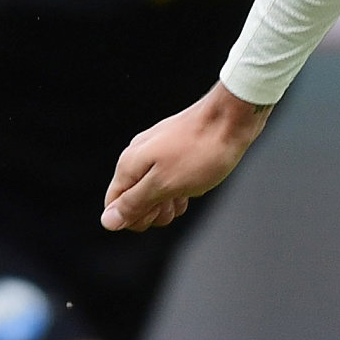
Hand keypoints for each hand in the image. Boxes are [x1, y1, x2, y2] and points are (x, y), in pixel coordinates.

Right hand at [103, 85, 271, 231]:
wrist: (231, 118)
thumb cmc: (201, 150)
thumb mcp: (164, 185)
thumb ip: (134, 203)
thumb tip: (108, 221)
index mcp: (129, 165)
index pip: (114, 205)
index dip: (133, 218)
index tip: (156, 213)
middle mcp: (138, 157)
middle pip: (134, 199)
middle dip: (154, 210)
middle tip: (175, 200)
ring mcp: (157, 152)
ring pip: (155, 190)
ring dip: (171, 200)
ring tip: (188, 191)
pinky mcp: (176, 150)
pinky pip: (171, 178)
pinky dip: (182, 187)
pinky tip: (195, 184)